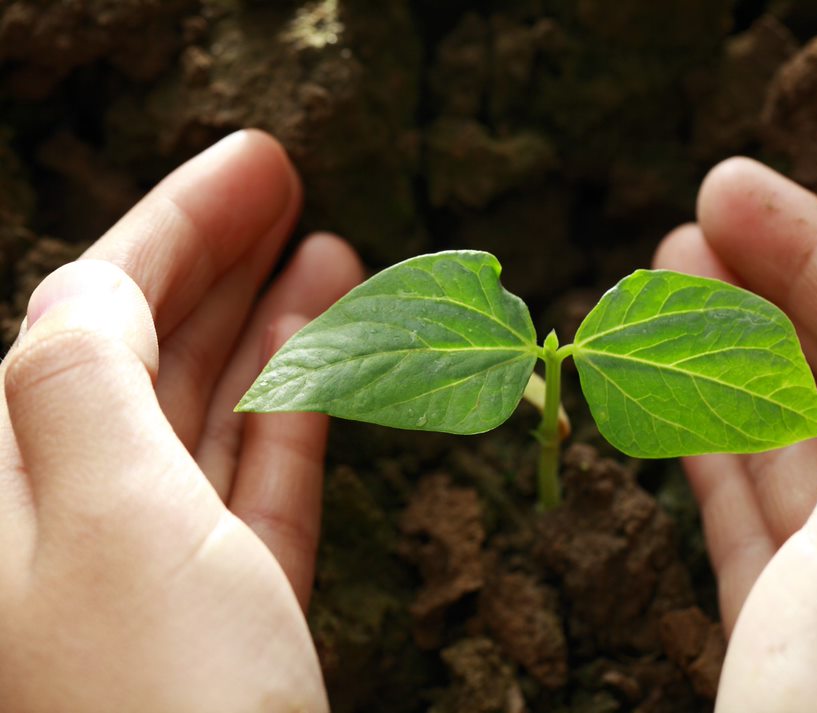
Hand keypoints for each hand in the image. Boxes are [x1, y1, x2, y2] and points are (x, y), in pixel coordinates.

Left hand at [0, 131, 361, 711]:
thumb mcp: (105, 524)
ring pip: (209, 408)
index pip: (88, 308)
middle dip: (219, 255)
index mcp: (12, 479)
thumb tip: (84, 292)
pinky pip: (257, 479)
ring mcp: (155, 559)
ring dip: (270, 323)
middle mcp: (71, 510)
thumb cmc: (158, 709)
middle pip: (146, 347)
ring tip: (331, 251)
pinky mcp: (227, 602)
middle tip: (292, 181)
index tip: (261, 162)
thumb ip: (77, 387)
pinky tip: (335, 361)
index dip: (175, 222)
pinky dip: (299, 413)